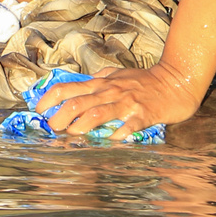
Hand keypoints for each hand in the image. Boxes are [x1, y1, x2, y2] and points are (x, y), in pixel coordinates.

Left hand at [35, 63, 203, 138]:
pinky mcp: (143, 114)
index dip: (49, 98)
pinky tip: (110, 141)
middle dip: (60, 117)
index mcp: (101, 83)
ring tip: (72, 135)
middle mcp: (110, 91)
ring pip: (97, 113)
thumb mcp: (118, 76)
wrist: (177, 80)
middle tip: (52, 129)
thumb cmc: (145, 81)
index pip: (68, 87)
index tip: (38, 110)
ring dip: (81, 125)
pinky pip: (127, 125)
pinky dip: (117, 134)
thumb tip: (79, 86)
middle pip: (77, 102)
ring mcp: (126, 102)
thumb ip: (98, 81)